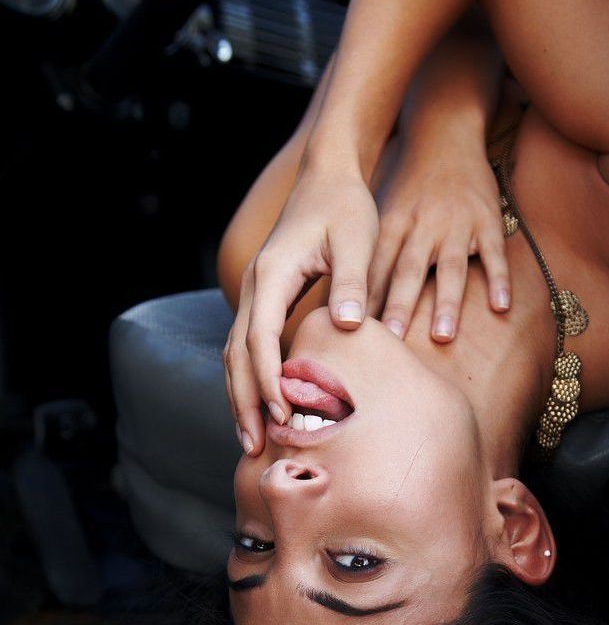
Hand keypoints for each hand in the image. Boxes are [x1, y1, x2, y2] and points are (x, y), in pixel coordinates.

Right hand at [224, 166, 378, 455]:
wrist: (328, 177)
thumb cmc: (346, 207)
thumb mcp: (357, 238)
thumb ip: (353, 281)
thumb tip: (349, 326)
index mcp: (273, 274)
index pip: (260, 338)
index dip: (268, 380)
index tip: (282, 415)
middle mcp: (256, 286)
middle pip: (236, 354)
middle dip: (242, 402)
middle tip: (253, 447)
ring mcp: (256, 292)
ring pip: (235, 354)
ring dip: (240, 397)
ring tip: (251, 439)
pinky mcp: (266, 298)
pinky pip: (248, 346)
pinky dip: (249, 379)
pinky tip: (263, 406)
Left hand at [368, 127, 509, 340]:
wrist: (444, 136)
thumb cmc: (409, 189)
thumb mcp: (383, 215)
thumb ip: (372, 258)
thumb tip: (347, 304)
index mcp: (392, 226)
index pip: (376, 269)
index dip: (367, 301)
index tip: (357, 335)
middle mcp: (422, 226)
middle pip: (409, 272)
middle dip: (400, 307)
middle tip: (391, 341)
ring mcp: (456, 224)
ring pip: (451, 268)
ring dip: (447, 302)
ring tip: (443, 337)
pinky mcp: (486, 220)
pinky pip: (494, 253)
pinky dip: (499, 279)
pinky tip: (500, 308)